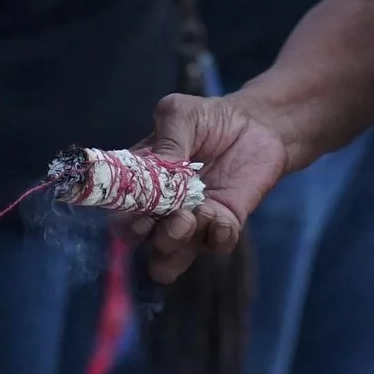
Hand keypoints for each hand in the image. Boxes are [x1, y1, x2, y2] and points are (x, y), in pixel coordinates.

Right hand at [121, 91, 291, 283]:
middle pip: (137, 240)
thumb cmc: (208, 117)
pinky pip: (215, 247)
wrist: (255, 123)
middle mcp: (160, 208)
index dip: (123, 218)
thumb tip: (161, 167)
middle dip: (149, 236)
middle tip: (174, 216)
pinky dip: (217, 237)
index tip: (141, 210)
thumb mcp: (181, 114)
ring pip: (169, 259)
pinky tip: (223, 217)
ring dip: (176, 247)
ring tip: (195, 218)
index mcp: (140, 181)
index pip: (118, 211)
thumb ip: (167, 139)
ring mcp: (191, 220)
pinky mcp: (223, 224)